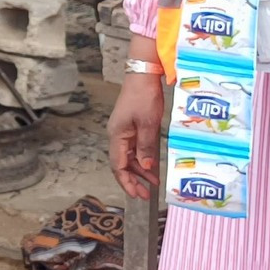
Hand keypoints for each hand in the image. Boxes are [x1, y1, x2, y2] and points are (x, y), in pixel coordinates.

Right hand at [109, 74, 163, 201]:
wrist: (143, 75)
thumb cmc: (144, 96)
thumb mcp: (148, 124)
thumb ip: (146, 147)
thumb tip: (145, 167)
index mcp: (117, 135)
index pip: (118, 166)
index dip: (126, 182)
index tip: (137, 194)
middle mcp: (117, 135)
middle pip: (122, 164)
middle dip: (133, 180)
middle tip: (145, 194)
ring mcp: (123, 131)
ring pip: (129, 157)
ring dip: (139, 170)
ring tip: (152, 183)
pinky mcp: (131, 126)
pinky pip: (134, 148)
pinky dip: (142, 158)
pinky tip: (151, 165)